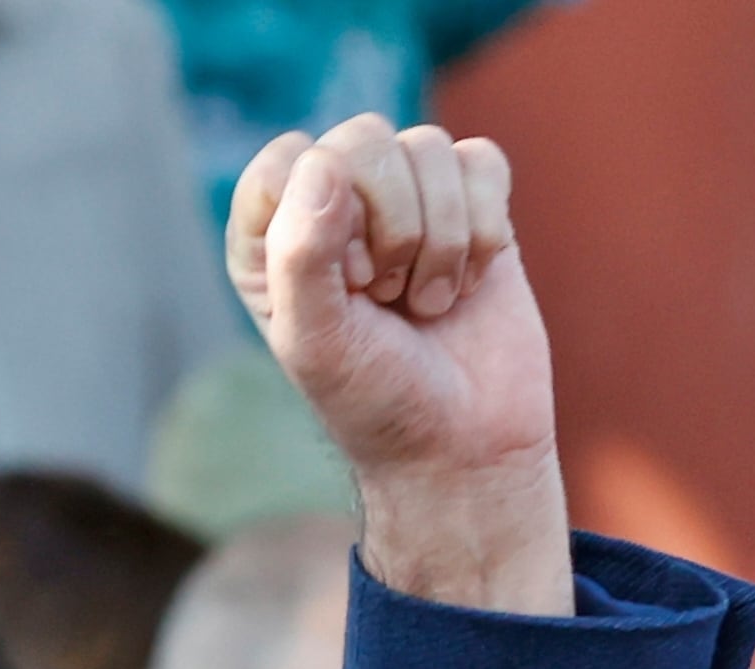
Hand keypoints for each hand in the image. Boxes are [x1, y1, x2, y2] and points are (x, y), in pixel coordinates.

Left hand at [228, 117, 568, 612]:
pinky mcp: (471, 203)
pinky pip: (482, 161)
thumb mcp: (315, 341)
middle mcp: (332, 207)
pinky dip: (483, 228)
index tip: (344, 288)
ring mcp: (405, 200)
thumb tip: (324, 162)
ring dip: (441, 239)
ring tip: (426, 303)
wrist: (464, 443)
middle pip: (363, 139)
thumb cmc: (375, 400)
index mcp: (271, 238)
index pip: (285, 162)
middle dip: (391, 226)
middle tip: (388, 298)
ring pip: (428, 147)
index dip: (324, 218)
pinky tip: (469, 280)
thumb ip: (300, 253)